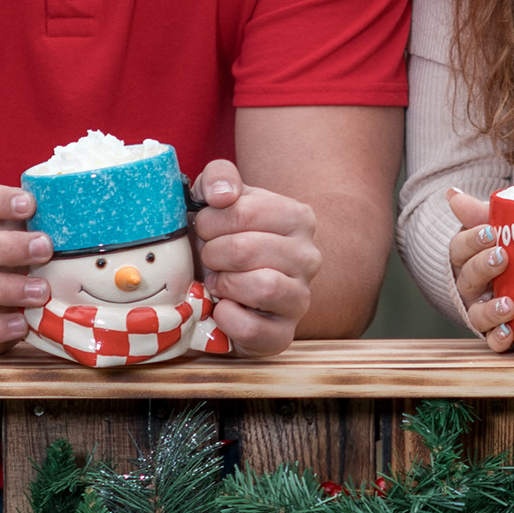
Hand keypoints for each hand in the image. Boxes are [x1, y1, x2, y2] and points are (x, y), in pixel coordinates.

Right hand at [0, 181, 53, 351]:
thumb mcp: (49, 227)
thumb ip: (61, 218)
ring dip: (3, 288)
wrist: (13, 290)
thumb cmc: (41, 249)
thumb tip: (108, 213)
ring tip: (42, 292)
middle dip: (6, 247)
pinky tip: (21, 324)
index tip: (29, 204)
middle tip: (45, 249)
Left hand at [190, 160, 321, 356]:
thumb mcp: (219, 198)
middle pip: (247, 250)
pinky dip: (228, 319)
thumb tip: (222, 194)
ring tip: (217, 281)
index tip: (204, 227)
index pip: (245, 212)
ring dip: (224, 283)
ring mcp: (300, 298)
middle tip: (207, 256)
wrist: (232, 284)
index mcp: (298, 217)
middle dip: (213, 253)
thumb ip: (219, 177)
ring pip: (262, 287)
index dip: (211, 220)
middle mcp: (308, 257)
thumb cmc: (225, 237)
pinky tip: (222, 308)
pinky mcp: (283, 335)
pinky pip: (255, 329)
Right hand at [447, 188, 513, 350]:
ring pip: (477, 313)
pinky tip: (509, 334)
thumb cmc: (502, 245)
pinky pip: (492, 339)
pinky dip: (498, 338)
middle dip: (484, 267)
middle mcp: (468, 285)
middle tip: (503, 257)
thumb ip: (477, 213)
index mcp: (465, 257)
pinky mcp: (495, 330)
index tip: (490, 232)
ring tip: (508, 305)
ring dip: (490, 310)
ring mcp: (480, 309)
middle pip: (468, 278)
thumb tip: (451, 194)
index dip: (472, 240)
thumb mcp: (493, 227)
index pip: (459, 248)